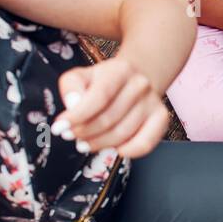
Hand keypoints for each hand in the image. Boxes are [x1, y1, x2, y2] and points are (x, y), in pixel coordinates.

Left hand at [51, 56, 170, 159]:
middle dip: (84, 132)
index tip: (60, 127)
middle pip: (109, 119)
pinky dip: (127, 151)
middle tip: (71, 136)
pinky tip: (114, 149)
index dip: (78, 115)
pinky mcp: (161, 119)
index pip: (100, 96)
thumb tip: (73, 106)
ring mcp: (153, 102)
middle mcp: (140, 85)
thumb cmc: (104, 82)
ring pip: (122, 134)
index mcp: (120, 70)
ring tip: (85, 143)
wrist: (136, 78)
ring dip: (99, 144)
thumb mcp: (82, 76)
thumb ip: (71, 87)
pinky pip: (145, 143)